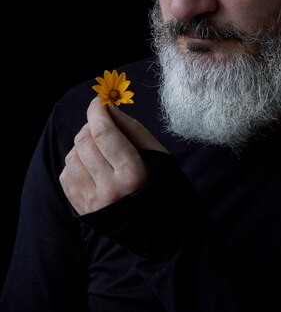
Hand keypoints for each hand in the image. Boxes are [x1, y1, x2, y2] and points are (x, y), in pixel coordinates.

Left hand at [59, 97, 167, 214]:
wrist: (161, 230)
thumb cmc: (161, 185)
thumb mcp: (157, 154)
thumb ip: (132, 128)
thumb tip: (108, 108)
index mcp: (132, 173)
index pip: (103, 132)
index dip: (97, 111)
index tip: (98, 102)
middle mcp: (109, 189)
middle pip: (84, 142)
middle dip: (90, 125)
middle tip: (103, 125)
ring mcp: (93, 202)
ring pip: (72, 157)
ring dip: (82, 145)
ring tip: (100, 148)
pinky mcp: (83, 210)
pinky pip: (66, 176)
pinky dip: (75, 163)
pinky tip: (91, 165)